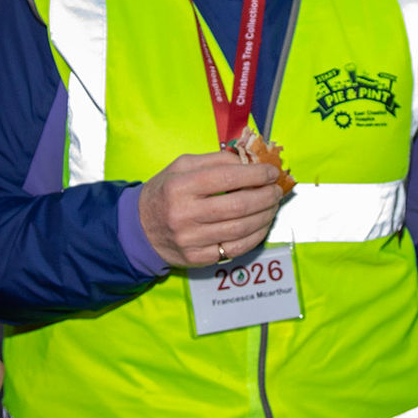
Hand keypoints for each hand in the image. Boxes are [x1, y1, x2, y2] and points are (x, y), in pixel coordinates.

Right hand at [138, 152, 283, 268]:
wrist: (140, 227)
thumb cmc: (165, 192)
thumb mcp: (182, 166)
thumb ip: (216, 160)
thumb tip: (250, 161)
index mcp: (180, 186)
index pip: (227, 178)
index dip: (255, 175)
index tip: (271, 172)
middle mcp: (184, 214)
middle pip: (238, 206)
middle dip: (265, 196)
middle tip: (277, 190)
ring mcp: (191, 239)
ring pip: (240, 229)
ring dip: (265, 216)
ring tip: (273, 206)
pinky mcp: (197, 258)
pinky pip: (235, 249)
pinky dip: (255, 236)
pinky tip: (261, 225)